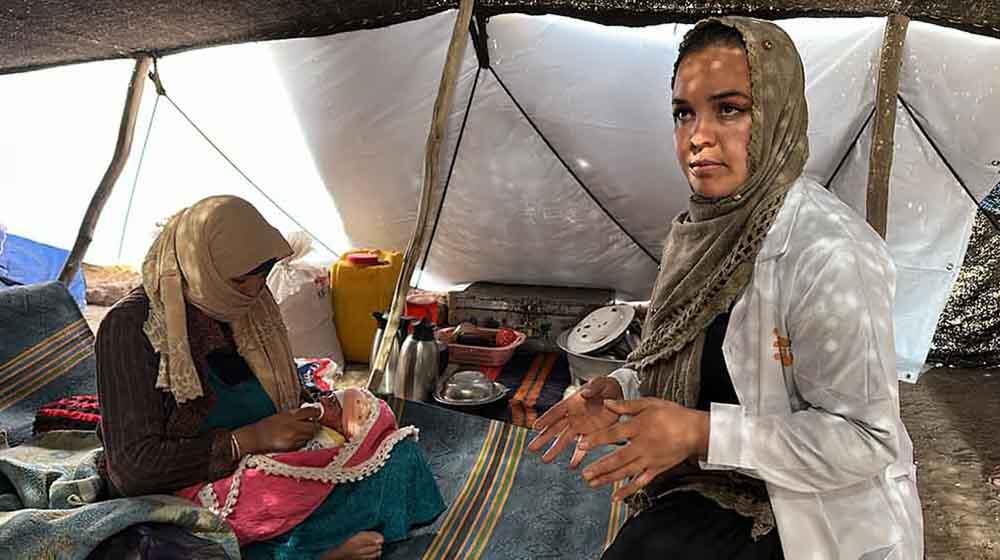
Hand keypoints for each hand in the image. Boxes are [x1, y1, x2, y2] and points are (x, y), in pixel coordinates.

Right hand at [237, 408, 320, 453]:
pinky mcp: (292, 447)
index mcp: (290, 415)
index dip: (317, 413)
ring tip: (302, 433)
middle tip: (312, 425)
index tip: (317, 413)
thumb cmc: (265, 426)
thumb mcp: (281, 415)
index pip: (311, 412)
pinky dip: (302, 441)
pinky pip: (303, 444)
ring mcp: (294, 438)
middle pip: (314, 426)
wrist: (255, 438)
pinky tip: (295, 439)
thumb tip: (307, 414)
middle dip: (314, 426)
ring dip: (309, 434)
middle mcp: (294, 426)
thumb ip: (295, 415)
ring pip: (310, 436)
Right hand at [527, 376, 623, 468]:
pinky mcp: (591, 436)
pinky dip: (578, 457)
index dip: (546, 419)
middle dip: (543, 438)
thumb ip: (593, 388)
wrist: (618, 396)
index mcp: (572, 403)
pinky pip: (583, 448)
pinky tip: (572, 467)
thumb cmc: (606, 386)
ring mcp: (580, 428)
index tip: (536, 427)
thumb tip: (584, 393)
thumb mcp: (601, 383)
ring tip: (545, 460)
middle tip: (531, 448)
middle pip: (555, 429)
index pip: (556, 412)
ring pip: (565, 440)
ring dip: (555, 450)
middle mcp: (572, 417)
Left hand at [578, 398, 708, 501]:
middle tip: (584, 474)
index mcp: (639, 427)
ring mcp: (650, 459)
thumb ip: (626, 405)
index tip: (581, 445)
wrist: (696, 431)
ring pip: (626, 472)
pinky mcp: (657, 469)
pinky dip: (628, 490)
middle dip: (599, 467)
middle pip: (617, 458)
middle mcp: (642, 445)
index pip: (613, 435)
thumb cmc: (673, 414)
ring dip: (608, 479)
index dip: (596, 440)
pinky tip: (616, 497)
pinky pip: (641, 482)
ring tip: (592, 483)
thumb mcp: (649, 404)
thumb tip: (607, 402)